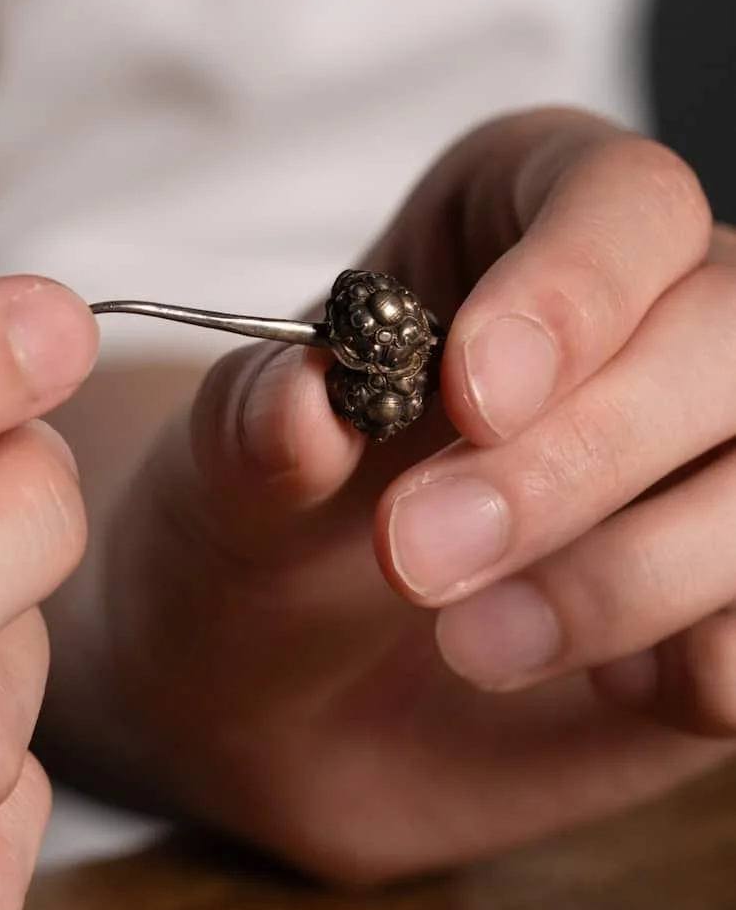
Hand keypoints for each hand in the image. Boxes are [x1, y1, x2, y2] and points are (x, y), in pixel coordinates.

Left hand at [70, 110, 735, 880]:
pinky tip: (594, 681)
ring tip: (471, 642)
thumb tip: (300, 404)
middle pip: (726, 335)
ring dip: (627, 575)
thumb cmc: (265, 540)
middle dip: (579, 457)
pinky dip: (692, 670)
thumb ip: (255, 430)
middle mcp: (662, 318)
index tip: (472, 395)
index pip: (623, 202)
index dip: (571, 289)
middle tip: (415, 556)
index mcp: (532, 219)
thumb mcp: (224, 482)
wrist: (285, 707)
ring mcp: (726, 462)